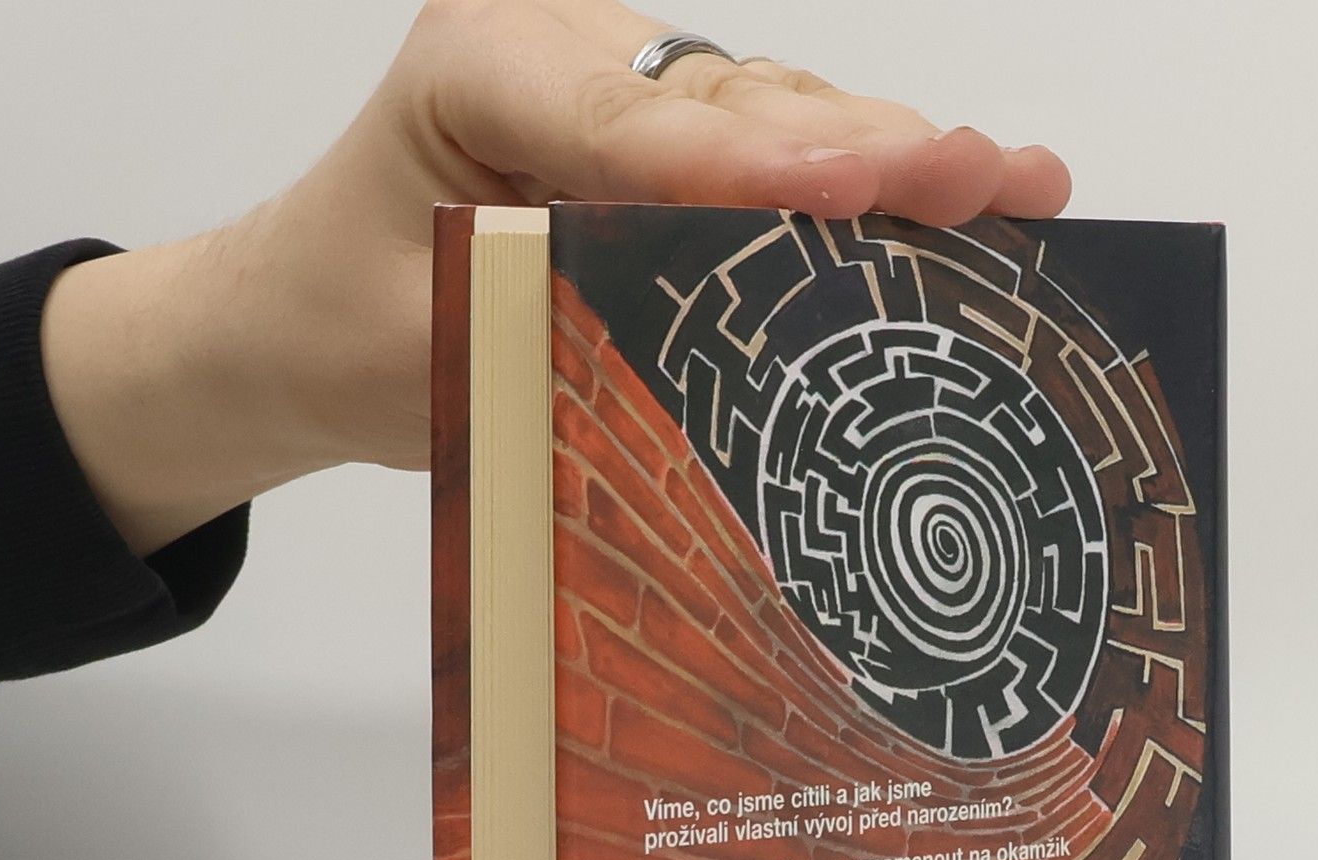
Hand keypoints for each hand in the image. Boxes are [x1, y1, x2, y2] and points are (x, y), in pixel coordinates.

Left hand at [41, 0, 1073, 555]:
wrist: (302, 320)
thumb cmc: (342, 329)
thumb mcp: (430, 346)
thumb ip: (556, 318)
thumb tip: (709, 338)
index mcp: (480, 71)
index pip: (630, 126)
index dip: (748, 165)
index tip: (850, 191)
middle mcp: (564, 56)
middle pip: (737, 102)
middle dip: (868, 149)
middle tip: (990, 179)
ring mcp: (622, 91)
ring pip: (775, 116)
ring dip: (894, 161)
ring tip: (1014, 185)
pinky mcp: (658, 143)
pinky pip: (770, 152)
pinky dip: (862, 186)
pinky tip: (960, 195)